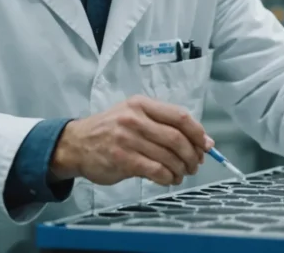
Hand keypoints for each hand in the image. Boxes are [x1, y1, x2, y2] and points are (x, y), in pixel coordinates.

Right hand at [49, 95, 212, 186]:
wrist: (76, 144)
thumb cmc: (109, 130)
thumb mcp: (132, 114)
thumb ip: (161, 123)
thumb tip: (199, 141)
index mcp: (141, 104)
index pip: (179, 116)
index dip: (198, 133)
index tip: (207, 145)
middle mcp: (134, 119)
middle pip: (177, 138)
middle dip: (192, 154)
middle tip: (195, 164)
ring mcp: (127, 139)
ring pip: (168, 156)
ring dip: (181, 169)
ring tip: (182, 174)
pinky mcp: (122, 160)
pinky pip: (155, 170)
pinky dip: (168, 178)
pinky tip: (168, 180)